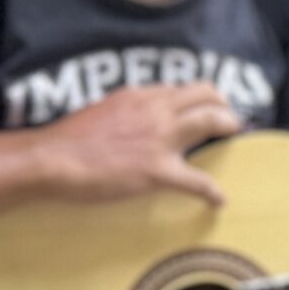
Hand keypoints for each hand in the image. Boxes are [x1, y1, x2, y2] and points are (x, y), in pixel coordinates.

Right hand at [41, 86, 241, 204]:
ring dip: (229, 127)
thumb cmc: (69, 141)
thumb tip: (135, 121)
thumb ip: (125, 112)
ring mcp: (160, 138)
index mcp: (139, 96)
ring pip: (211, 121)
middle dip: (222, 105)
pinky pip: (198, 180)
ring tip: (234, 137)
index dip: (197, 98)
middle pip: (205, 94)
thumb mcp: (102, 111)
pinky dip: (213, 191)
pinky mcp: (158, 170)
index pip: (180, 89)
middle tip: (229, 119)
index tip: (202, 106)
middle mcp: (155, 110)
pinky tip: (219, 200)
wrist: (54, 159)